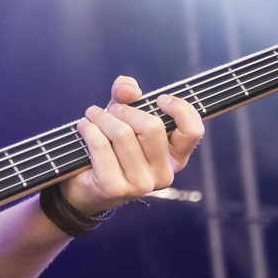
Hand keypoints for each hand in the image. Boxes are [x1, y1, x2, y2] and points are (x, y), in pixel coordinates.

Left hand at [59, 77, 204, 216]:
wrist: (87, 186)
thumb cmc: (113, 148)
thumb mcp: (125, 117)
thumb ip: (128, 96)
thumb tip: (127, 88)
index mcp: (176, 157)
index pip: (192, 131)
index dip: (179, 109)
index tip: (160, 99)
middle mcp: (164, 174)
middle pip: (152, 127)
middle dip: (126, 110)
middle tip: (111, 110)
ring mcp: (141, 185)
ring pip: (123, 134)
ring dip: (102, 118)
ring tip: (92, 116)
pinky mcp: (115, 189)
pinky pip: (101, 147)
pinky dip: (89, 130)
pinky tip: (84, 127)